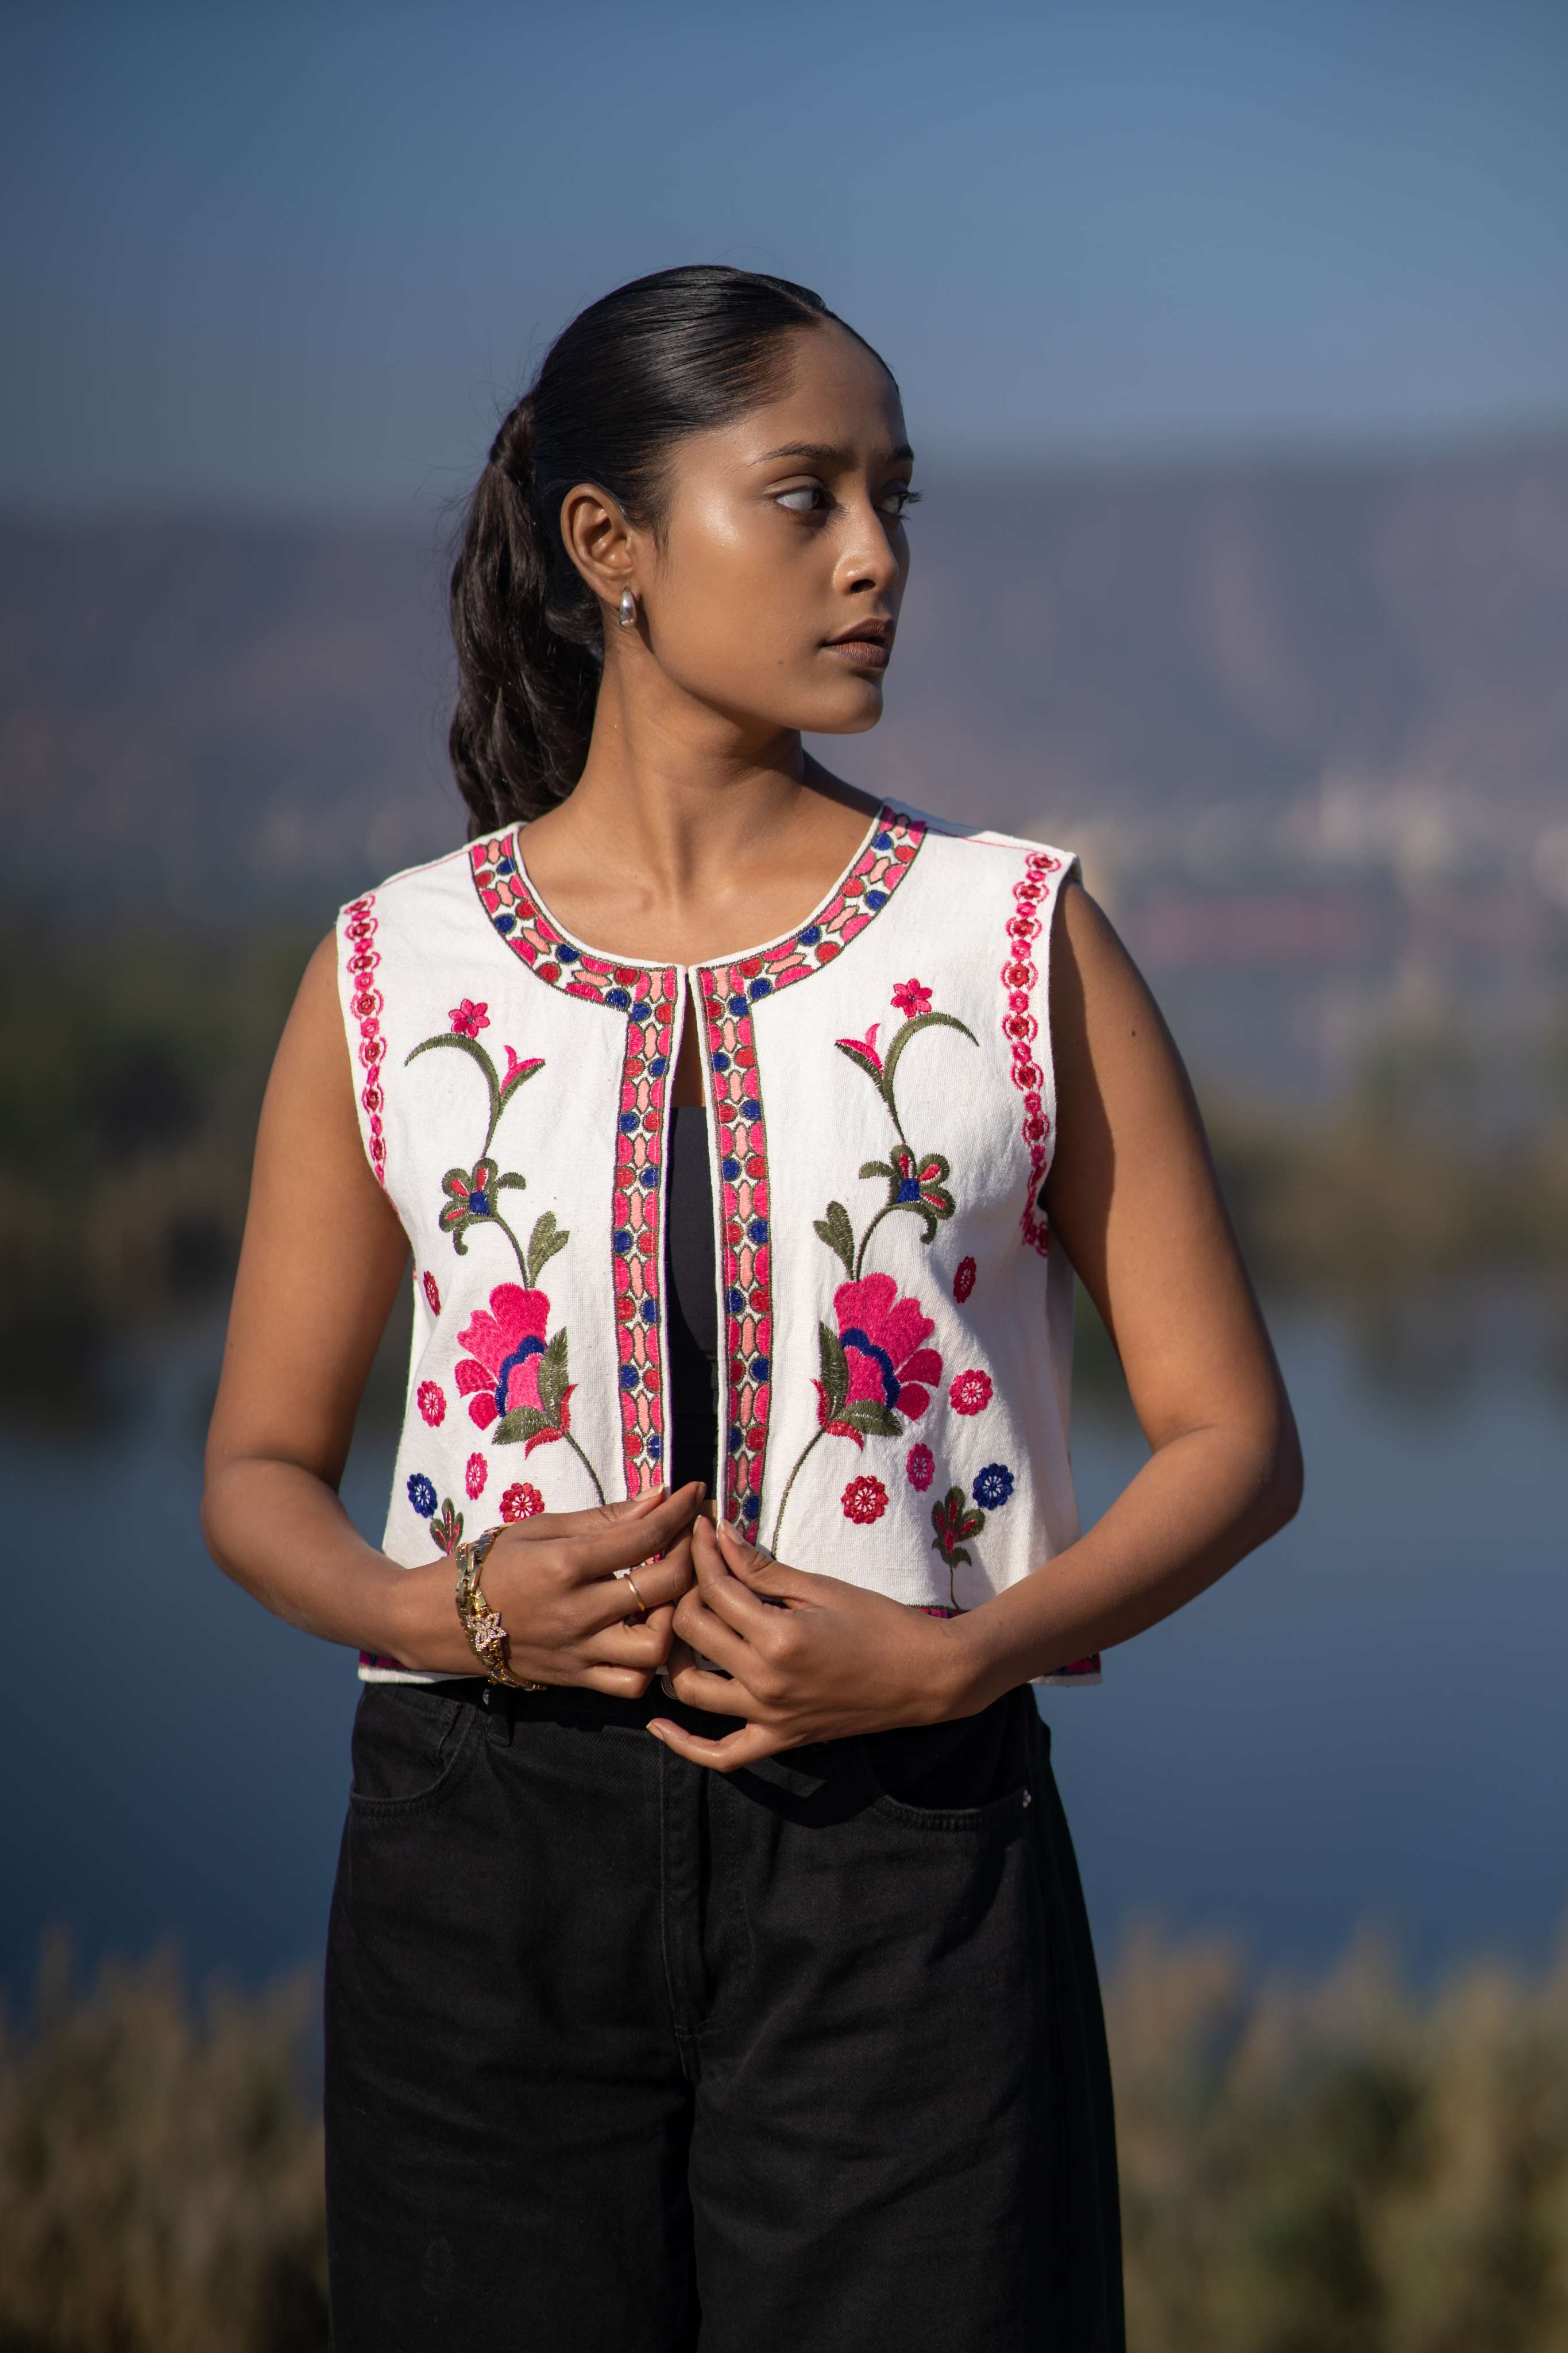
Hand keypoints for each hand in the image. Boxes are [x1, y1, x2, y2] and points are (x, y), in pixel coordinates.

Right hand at [390, 1483, 702, 1696]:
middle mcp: (578, 1611)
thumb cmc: (494, 1564)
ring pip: (655, 1648)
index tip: (698, 1493)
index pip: (643, 1535)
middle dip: (692, 1556)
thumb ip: (604, 1518)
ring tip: (672, 1594)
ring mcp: (580, 1651)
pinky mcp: (577, 1679)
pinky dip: (652, 1663)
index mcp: (565, 1564)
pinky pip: (631, 1683)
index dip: (679, 1511)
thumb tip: (658, 1498)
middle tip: (696, 1539)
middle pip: (662, 1588)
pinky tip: (652, 1633)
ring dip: (676, 1618)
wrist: (445, 1620)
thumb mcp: (542, 1527)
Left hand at [649, 1516, 975, 1771]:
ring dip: (672, 1656)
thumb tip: (718, 1536)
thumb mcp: (821, 1587)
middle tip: (693, 1572)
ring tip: (677, 1629)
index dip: (702, 1552)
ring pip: (690, 1689)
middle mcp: (766, 1681)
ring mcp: (770, 1716)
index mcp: (778, 1636)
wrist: (925, 1676)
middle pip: (691, 1632)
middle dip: (683, 1593)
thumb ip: (762, 1569)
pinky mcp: (780, 1740)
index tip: (700, 1529)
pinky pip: (722, 1755)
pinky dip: (686, 1745)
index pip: (716, 1588)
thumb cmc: (880, 1623)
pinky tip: (659, 1726)